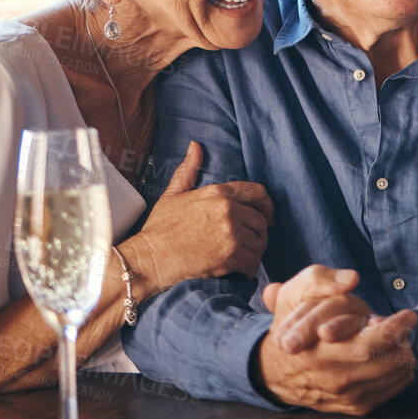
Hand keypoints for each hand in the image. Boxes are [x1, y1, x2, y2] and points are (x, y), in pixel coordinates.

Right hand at [125, 142, 274, 290]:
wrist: (149, 258)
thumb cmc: (160, 229)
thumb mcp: (173, 194)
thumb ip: (188, 170)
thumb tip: (195, 146)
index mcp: (218, 193)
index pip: (257, 192)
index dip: (267, 205)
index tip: (268, 216)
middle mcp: (228, 210)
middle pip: (260, 220)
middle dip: (259, 233)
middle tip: (252, 243)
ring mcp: (230, 233)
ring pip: (259, 242)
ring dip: (255, 252)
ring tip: (245, 258)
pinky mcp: (229, 256)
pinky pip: (253, 262)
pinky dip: (250, 269)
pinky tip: (242, 271)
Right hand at [255, 273, 417, 414]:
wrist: (275, 373)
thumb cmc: (293, 327)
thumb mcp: (294, 295)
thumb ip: (321, 281)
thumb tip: (352, 278)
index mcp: (320, 352)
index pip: (369, 345)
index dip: (395, 329)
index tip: (410, 315)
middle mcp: (335, 379)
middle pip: (391, 362)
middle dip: (404, 339)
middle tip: (405, 323)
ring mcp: (348, 397)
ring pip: (398, 374)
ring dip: (403, 351)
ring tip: (392, 338)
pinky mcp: (358, 407)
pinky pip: (395, 387)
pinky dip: (399, 368)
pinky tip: (388, 355)